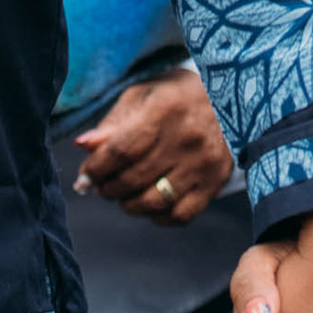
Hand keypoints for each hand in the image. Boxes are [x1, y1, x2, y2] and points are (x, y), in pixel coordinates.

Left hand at [73, 72, 232, 225]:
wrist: (228, 98)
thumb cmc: (175, 96)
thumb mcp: (143, 96)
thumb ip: (112, 123)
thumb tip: (83, 146)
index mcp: (165, 109)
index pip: (120, 151)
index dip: (96, 168)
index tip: (87, 174)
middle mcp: (187, 137)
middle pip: (133, 179)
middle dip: (108, 188)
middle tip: (101, 185)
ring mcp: (204, 162)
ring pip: (154, 201)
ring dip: (129, 205)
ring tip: (123, 195)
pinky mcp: (216, 181)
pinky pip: (180, 215)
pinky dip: (158, 216)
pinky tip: (151, 203)